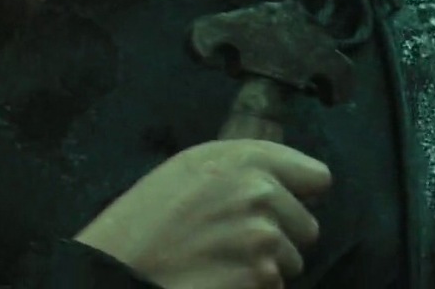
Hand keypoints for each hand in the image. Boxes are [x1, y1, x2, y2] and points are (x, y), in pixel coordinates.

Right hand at [73, 140, 331, 288]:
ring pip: (293, 262)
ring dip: (264, 268)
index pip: (316, 177)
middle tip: (233, 243)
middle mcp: (261, 193)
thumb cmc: (146, 221)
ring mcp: (264, 240)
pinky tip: (217, 279)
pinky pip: (273, 288)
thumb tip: (285, 187)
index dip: (299, 196)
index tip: (281, 206)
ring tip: (218, 262)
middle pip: (308, 227)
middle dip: (280, 239)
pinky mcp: (261, 279)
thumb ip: (243, 170)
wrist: (118, 269)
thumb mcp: (188, 170)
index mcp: (244, 159)